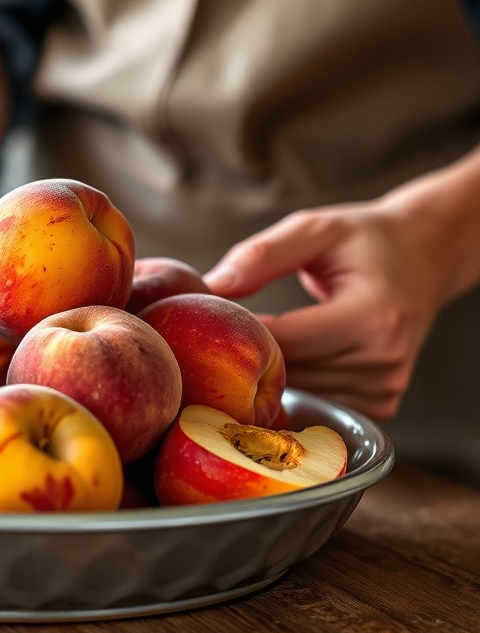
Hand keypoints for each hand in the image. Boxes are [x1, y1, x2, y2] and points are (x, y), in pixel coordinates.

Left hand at [202, 201, 449, 419]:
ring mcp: (386, 387)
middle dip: (250, 349)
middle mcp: (384, 358)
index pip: (285, 339)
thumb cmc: (364, 240)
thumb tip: (212, 286)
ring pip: (299, 390)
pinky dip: (298, 381)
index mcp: (372, 315)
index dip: (240, 329)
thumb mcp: (314, 229)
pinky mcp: (381, 403)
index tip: (211, 313)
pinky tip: (292, 353)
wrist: (422, 256)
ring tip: (263, 332)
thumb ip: (262, 255)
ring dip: (272, 368)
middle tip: (224, 323)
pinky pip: (318, 400)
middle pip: (289, 369)